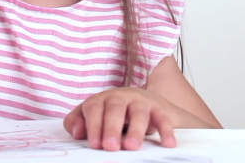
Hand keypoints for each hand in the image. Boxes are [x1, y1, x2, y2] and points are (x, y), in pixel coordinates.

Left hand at [63, 87, 178, 150]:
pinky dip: (166, 131)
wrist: (145, 102)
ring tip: (132, 147)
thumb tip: (77, 133)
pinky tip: (167, 143)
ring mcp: (140, 101)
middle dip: (111, 128)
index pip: (94, 108)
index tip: (95, 144)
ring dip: (136, 130)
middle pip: (115, 109)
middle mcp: (120, 97)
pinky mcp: (159, 108)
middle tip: (110, 147)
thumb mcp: (93, 116)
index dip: (93, 126)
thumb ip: (78, 122)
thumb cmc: (112, 113)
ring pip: (138, 113)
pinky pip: (163, 118)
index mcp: (101, 99)